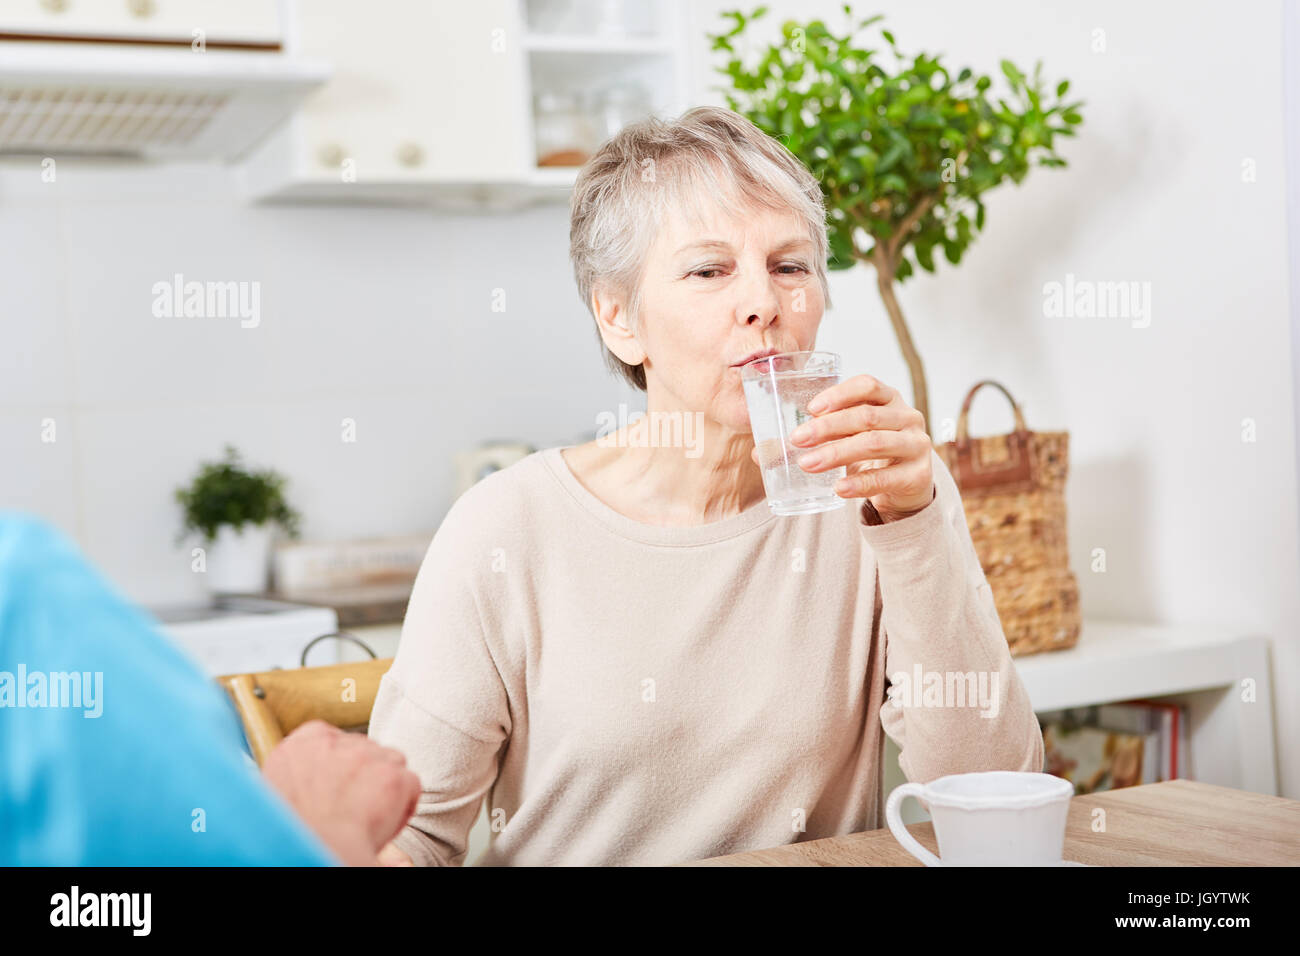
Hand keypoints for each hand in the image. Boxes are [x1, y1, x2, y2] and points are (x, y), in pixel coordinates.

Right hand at [263, 719, 420, 866]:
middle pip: (365, 748)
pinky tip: (384, 823)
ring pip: (391, 761)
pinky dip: (405, 804)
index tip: (339, 783)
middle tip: (354, 805)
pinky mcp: (393, 774)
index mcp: (299, 747)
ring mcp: (367, 755)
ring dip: (386, 784)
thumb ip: (303, 773)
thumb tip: (317, 778)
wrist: (315, 849)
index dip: (340, 762)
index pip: (331, 737)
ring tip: (368, 815)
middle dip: (365, 773)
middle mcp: (335, 743)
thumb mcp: (280, 793)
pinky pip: (410, 783)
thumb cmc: (294, 835)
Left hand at [782, 373, 933, 520]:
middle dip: (828, 427)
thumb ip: (813, 438)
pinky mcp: (918, 475)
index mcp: (889, 398)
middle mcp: (906, 417)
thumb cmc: (869, 454)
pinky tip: (838, 488)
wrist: (905, 487)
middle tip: (797, 439)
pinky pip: (886, 477)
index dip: (840, 393)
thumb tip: (759, 452)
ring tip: (808, 463)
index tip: (810, 408)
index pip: (868, 385)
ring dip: (837, 453)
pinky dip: (859, 482)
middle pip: (866, 415)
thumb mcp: (845, 438)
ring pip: (874, 443)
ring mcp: (916, 444)